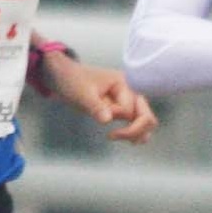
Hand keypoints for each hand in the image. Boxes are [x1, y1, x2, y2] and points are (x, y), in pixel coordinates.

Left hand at [41, 53, 156, 143]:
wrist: (65, 75)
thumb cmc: (73, 80)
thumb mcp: (82, 94)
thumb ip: (95, 106)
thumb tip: (107, 120)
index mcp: (123, 83)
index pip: (128, 110)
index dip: (114, 115)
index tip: (98, 114)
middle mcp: (130, 91)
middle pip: (147, 116)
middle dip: (135, 130)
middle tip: (112, 136)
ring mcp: (128, 100)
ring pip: (145, 121)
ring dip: (136, 133)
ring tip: (118, 137)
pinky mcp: (121, 107)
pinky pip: (135, 121)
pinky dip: (132, 131)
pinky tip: (121, 136)